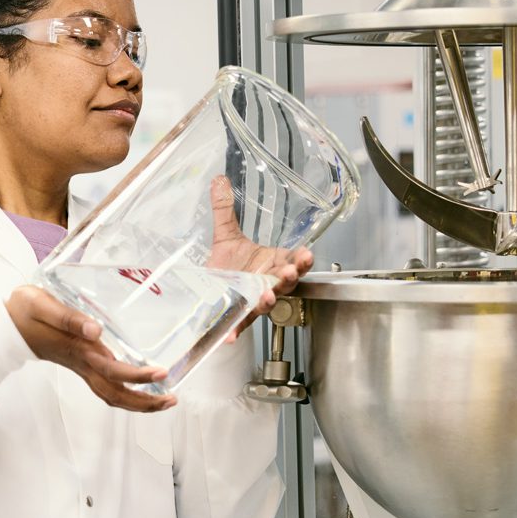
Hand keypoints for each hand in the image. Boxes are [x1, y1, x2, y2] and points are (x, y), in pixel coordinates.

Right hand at [5, 286, 176, 412]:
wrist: (7, 325)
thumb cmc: (25, 311)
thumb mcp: (41, 304)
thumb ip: (67, 316)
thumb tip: (96, 330)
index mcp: (77, 350)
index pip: (111, 370)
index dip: (137, 375)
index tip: (159, 372)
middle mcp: (82, 364)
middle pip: (115, 394)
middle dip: (144, 401)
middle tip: (171, 399)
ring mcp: (81, 367)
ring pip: (111, 395)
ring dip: (138, 402)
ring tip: (165, 400)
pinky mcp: (81, 365)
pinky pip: (107, 387)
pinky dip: (127, 393)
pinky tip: (142, 388)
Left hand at [206, 175, 314, 337]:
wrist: (210, 288)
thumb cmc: (228, 263)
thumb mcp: (226, 235)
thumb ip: (225, 209)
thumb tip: (218, 180)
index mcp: (272, 263)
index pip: (294, 260)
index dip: (302, 260)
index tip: (306, 255)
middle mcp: (268, 282)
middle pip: (286, 282)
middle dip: (291, 277)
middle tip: (291, 271)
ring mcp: (254, 299)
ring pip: (268, 301)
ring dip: (270, 299)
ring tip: (268, 295)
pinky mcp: (237, 312)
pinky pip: (239, 324)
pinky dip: (235, 330)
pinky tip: (230, 336)